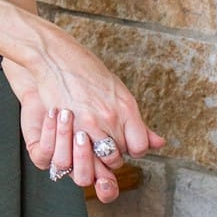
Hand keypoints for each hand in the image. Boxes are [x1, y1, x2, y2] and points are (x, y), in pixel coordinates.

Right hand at [1, 36, 164, 203]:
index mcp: (127, 107)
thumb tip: (159, 143)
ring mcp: (90, 123)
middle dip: (112, 154)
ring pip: (100, 157)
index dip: (132, 150)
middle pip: (120, 155)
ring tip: (90, 144)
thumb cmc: (87, 72)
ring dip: (96, 156)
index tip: (123, 143)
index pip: (140, 147)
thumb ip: (138, 122)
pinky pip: (79, 152)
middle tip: (103, 143)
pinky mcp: (70, 125)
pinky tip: (75, 140)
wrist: (56, 58)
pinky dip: (78, 151)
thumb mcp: (119, 92)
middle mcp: (111, 117)